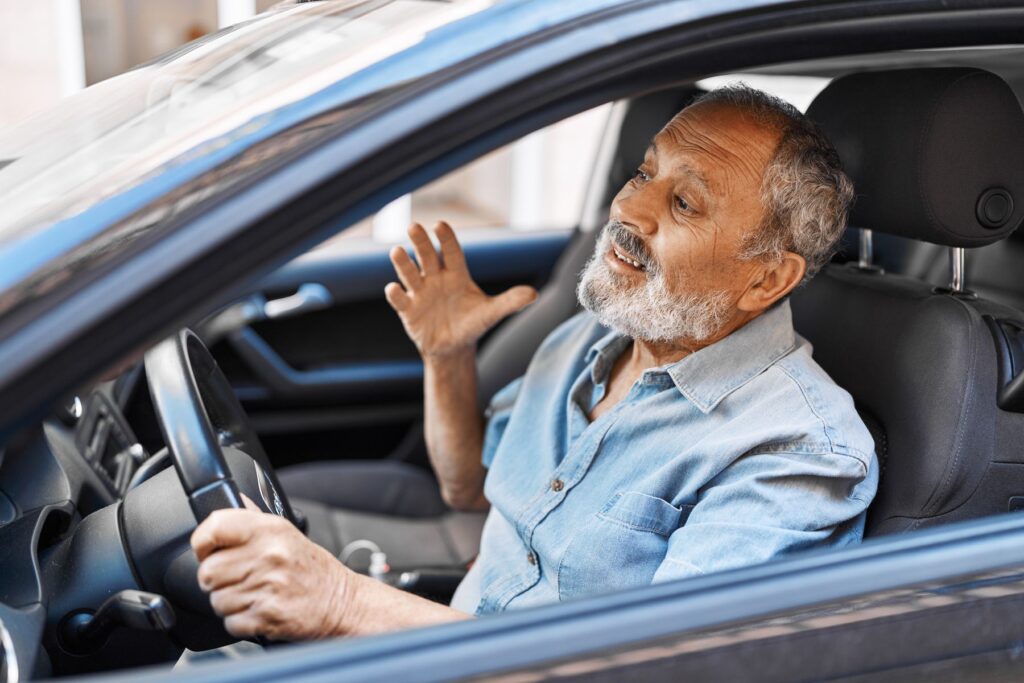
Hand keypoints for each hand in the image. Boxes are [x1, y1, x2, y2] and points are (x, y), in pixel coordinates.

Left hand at [191, 496, 349, 640]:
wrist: (341, 602)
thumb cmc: (313, 570)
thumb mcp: (288, 533)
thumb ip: (255, 519)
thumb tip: (234, 499)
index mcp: (270, 530)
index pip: (214, 528)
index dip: (202, 542)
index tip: (207, 550)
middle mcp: (268, 556)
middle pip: (207, 572)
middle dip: (217, 580)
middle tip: (236, 579)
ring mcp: (267, 587)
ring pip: (216, 600)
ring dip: (229, 603)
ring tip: (253, 595)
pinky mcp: (267, 616)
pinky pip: (231, 623)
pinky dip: (241, 622)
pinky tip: (259, 610)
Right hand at [385, 222, 537, 357]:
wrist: (453, 348)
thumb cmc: (472, 324)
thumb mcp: (491, 312)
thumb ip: (510, 301)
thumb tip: (534, 294)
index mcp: (456, 274)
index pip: (451, 252)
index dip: (446, 239)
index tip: (439, 224)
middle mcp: (436, 279)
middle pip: (427, 256)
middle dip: (420, 243)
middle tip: (413, 227)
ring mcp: (420, 293)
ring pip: (409, 273)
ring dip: (403, 263)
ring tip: (397, 251)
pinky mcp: (408, 310)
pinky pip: (400, 299)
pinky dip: (395, 293)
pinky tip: (394, 288)